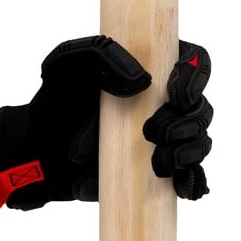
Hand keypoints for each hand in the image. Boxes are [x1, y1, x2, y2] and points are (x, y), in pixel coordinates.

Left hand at [0, 35, 212, 210]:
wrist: (41, 150)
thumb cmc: (55, 101)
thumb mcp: (67, 63)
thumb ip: (102, 54)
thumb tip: (143, 81)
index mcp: (150, 67)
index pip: (192, 62)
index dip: (195, 78)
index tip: (177, 96)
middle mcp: (163, 101)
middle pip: (200, 107)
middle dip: (186, 122)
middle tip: (153, 133)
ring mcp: (165, 137)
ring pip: (200, 141)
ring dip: (188, 152)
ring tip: (158, 162)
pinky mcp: (159, 169)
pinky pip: (190, 176)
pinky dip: (193, 181)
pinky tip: (183, 186)